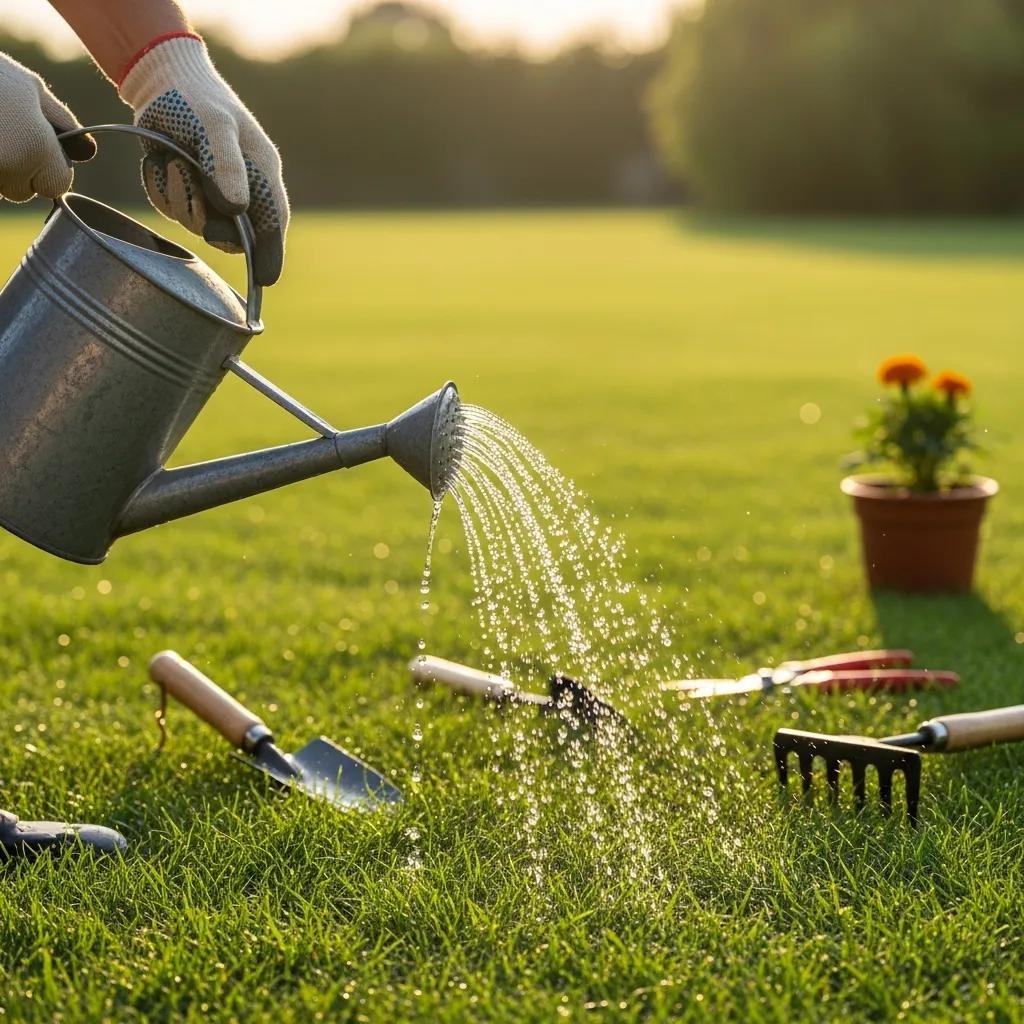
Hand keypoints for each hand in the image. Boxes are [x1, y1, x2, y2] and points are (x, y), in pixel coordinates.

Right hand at [0, 52, 95, 201]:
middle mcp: (9, 168)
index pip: (56, 186)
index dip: (48, 169)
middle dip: (17, 171)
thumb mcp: (30, 88)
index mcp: (35, 149)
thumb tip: (87, 152)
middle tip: (3, 133)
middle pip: (23, 192)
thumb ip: (61, 122)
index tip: (35, 147)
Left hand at [120, 34, 288, 285]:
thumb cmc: (197, 99)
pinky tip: (162, 163)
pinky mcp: (187, 191)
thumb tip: (237, 209)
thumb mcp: (215, 127)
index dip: (270, 255)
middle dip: (208, 220)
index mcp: (262, 175)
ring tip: (174, 161)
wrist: (161, 80)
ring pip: (198, 224)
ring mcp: (213, 193)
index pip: (272, 224)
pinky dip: (163, 191)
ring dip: (179, 198)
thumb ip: (227, 166)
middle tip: (191, 188)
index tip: (265, 279)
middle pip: (232, 233)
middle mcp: (242, 189)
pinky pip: (174, 211)